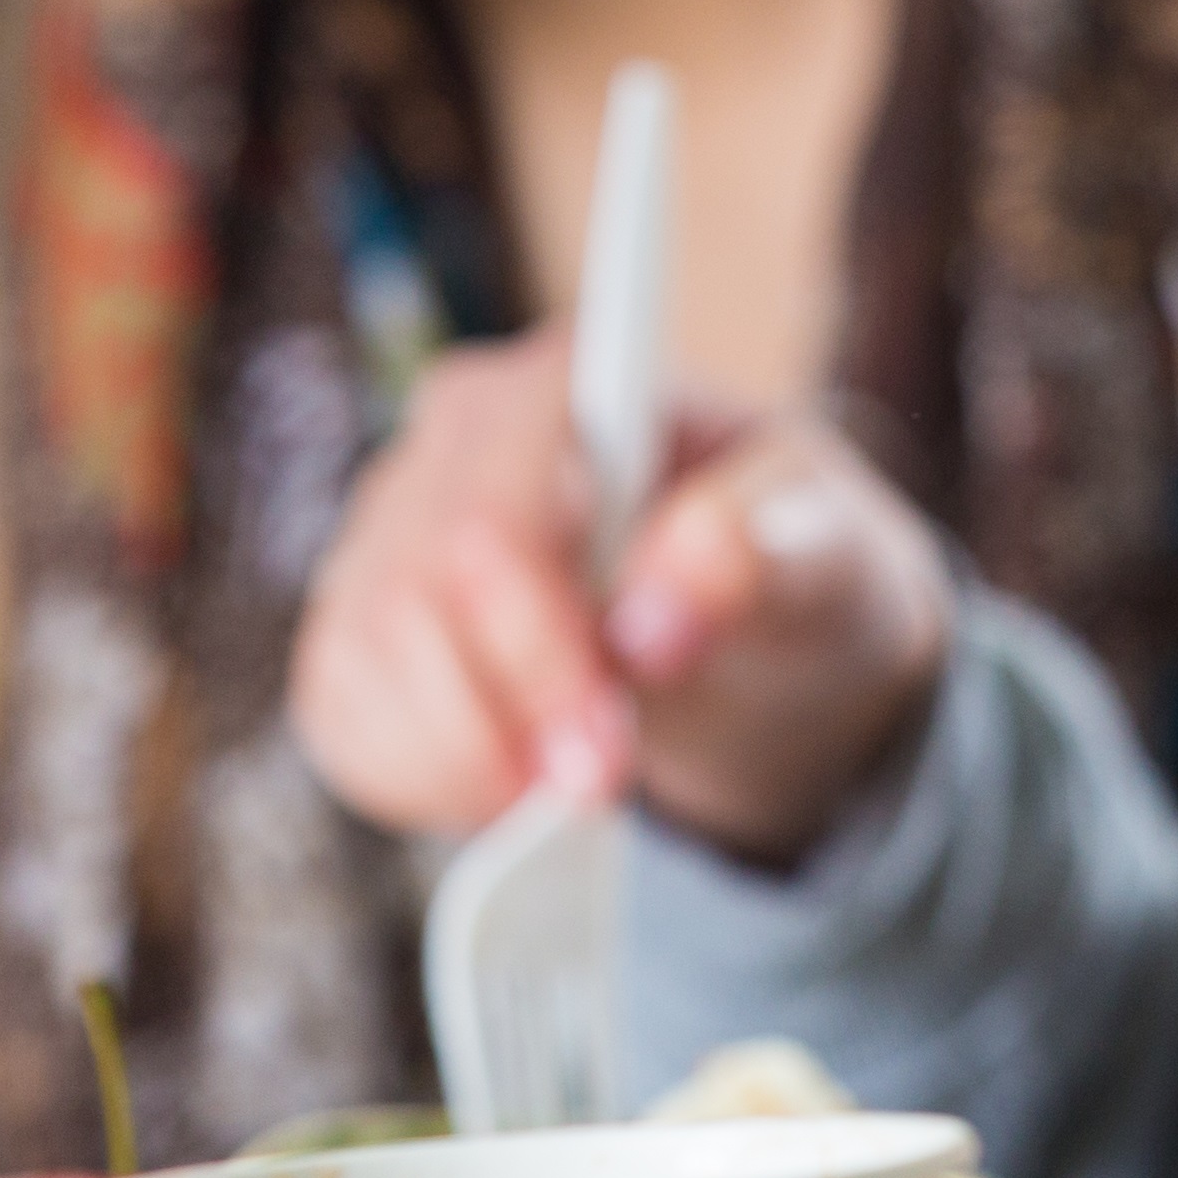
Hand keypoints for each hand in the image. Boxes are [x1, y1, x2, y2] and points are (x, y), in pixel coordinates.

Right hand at [289, 333, 951, 867]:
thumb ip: (766, 558)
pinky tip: (507, 787)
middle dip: (505, 723)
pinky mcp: (360, 618)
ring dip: (461, 760)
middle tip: (601, 793)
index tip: (604, 751)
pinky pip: (339, 715)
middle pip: (411, 599)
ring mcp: (391, 523)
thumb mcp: (837, 553)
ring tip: (572, 794)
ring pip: (360, 661)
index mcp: (572, 384)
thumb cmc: (799, 564)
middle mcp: (458, 435)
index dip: (533, 649)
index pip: (492, 522)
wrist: (770, 639)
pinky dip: (418, 779)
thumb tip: (654, 624)